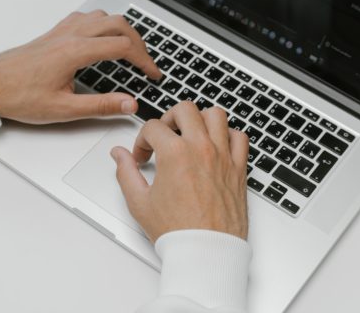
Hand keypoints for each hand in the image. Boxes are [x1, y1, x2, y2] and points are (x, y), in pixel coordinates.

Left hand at [0, 10, 161, 123]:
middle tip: (146, 62)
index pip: (123, 46)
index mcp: (76, 51)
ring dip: (123, 30)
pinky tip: (103, 39)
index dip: (144, 60)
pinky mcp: (56, 32)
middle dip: (139, 42)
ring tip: (131, 50)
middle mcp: (71, 35)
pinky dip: (104, 25)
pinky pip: (88, 17)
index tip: (152, 73)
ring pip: (104, 17)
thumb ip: (101, 105)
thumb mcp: (64, 109)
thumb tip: (129, 104)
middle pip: (119, 24)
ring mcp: (63, 30)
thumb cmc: (20, 96)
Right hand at [111, 102, 249, 242]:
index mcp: (175, 154)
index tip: (143, 155)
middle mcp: (201, 149)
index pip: (153, 127)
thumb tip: (119, 155)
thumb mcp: (139, 202)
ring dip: (200, 119)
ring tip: (191, 133)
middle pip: (185, 109)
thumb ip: (126, 173)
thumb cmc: (177, 232)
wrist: (206, 251)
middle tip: (165, 136)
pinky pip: (240, 137)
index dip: (142, 140)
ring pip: (216, 115)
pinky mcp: (239, 168)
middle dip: (169, 118)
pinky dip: (228, 136)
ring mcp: (223, 156)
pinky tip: (217, 146)